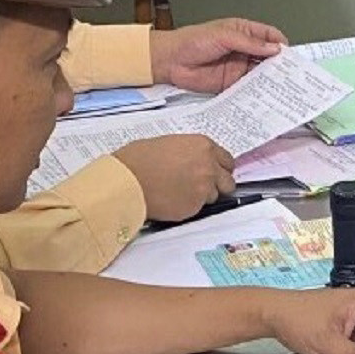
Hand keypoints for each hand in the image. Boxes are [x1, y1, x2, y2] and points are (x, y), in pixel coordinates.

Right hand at [111, 134, 235, 222]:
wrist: (126, 181)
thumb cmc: (137, 160)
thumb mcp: (168, 144)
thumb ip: (188, 152)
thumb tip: (192, 161)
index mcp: (203, 146)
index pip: (227, 160)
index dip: (219, 168)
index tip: (214, 173)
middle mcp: (209, 167)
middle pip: (228, 182)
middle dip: (217, 185)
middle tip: (200, 186)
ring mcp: (204, 188)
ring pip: (213, 197)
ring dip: (201, 197)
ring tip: (179, 192)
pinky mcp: (194, 207)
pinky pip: (198, 209)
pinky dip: (187, 207)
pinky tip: (171, 200)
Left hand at [152, 17, 287, 93]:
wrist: (171, 61)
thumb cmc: (192, 41)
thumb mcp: (223, 36)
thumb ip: (249, 43)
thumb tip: (274, 48)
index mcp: (243, 32)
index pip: (269, 36)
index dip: (281, 45)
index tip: (291, 55)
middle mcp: (244, 49)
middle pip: (269, 57)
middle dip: (280, 64)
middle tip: (291, 73)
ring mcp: (239, 67)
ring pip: (261, 74)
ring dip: (270, 79)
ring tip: (281, 86)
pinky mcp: (232, 83)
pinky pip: (249, 88)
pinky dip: (258, 92)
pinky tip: (264, 95)